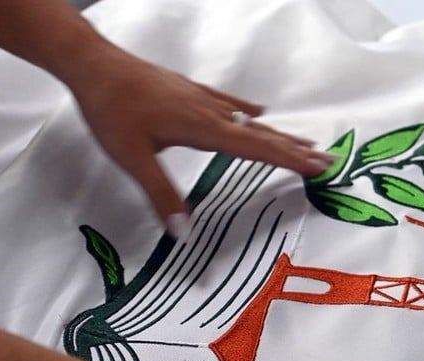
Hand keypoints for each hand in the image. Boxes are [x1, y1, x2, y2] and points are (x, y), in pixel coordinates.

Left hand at [63, 48, 336, 236]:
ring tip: (305, 142)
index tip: (320, 167)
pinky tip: (257, 111)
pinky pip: (230, 103)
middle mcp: (209, 112)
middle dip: (296, 149)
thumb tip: (183, 232)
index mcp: (203, 129)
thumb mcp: (132, 158)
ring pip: (250, 120)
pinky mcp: (188, 90)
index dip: (290, 160)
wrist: (93, 65)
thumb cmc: (111, 109)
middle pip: (262, 134)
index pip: (257, 149)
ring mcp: (201, 98)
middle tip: (329, 159)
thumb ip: (161, 195)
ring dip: (279, 133)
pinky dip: (249, 112)